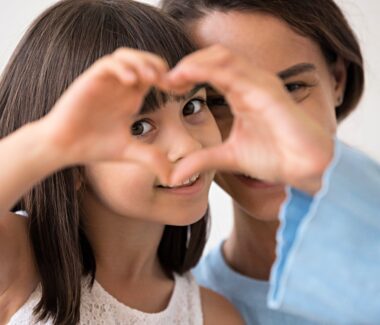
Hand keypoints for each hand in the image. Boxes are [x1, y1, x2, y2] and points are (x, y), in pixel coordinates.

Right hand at [41, 48, 171, 182]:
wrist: (64, 146)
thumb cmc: (94, 146)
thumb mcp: (130, 152)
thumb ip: (151, 158)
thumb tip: (173, 178)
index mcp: (132, 97)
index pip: (155, 76)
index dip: (171, 80)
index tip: (182, 90)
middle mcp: (120, 86)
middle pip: (144, 60)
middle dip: (159, 66)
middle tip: (168, 82)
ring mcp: (105, 81)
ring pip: (126, 56)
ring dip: (141, 62)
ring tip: (151, 78)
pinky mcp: (90, 80)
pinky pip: (108, 64)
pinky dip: (121, 68)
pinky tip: (130, 82)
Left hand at [164, 45, 333, 192]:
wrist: (306, 168)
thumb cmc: (275, 157)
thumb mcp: (228, 158)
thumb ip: (202, 160)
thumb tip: (173, 176)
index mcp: (242, 93)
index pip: (211, 70)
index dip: (186, 73)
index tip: (166, 87)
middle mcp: (251, 83)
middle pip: (214, 56)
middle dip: (187, 64)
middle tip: (165, 80)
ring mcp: (261, 84)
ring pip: (223, 57)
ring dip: (194, 63)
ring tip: (173, 78)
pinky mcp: (269, 93)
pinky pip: (237, 72)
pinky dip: (210, 70)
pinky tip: (190, 77)